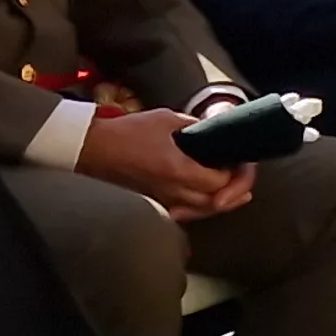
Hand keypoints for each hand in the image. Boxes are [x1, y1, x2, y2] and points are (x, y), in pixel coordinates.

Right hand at [78, 108, 254, 221]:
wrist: (91, 148)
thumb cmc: (127, 132)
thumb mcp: (167, 120)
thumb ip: (196, 127)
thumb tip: (213, 132)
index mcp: (178, 170)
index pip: (221, 183)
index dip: (236, 175)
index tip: (239, 163)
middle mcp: (171, 192)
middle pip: (215, 203)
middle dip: (235, 192)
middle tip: (244, 183)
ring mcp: (160, 202)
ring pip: (200, 213)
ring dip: (220, 204)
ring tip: (235, 195)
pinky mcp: (150, 205)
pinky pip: (182, 215)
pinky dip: (198, 210)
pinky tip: (204, 203)